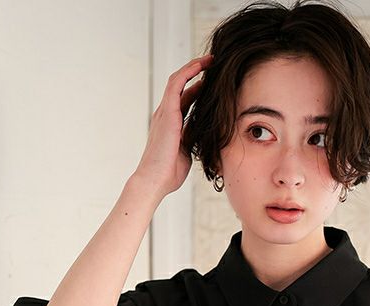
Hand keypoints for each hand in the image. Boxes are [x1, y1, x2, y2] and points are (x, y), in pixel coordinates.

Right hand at [133, 53, 213, 196]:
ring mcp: (165, 111)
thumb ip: (194, 139)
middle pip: (182, 86)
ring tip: (210, 60)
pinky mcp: (167, 111)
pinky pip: (176, 84)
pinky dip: (188, 72)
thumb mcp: (187, 152)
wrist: (155, 180)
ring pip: (178, 80)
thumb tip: (207, 135)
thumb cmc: (169, 173)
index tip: (214, 83)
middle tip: (214, 65)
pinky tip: (201, 65)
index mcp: (171, 124)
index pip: (186, 100)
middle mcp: (166, 114)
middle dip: (197, 74)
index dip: (199, 89)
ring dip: (194, 67)